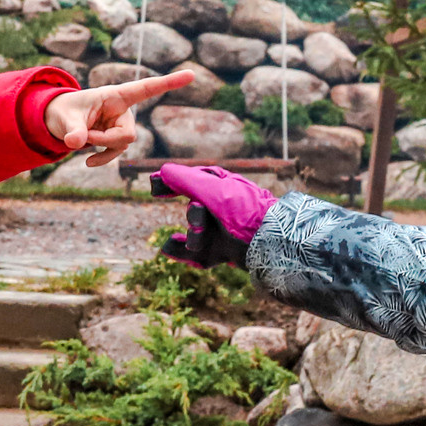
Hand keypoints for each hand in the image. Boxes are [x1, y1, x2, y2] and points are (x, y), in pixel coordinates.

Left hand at [45, 71, 192, 165]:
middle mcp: (123, 110)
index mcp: (116, 95)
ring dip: (101, 148)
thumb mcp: (64, 118)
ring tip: (79, 141)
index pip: (146, 89)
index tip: (191, 74)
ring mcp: (121, 125)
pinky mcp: (116, 139)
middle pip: (128, 133)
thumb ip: (72, 130)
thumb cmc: (64, 111)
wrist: (61, 121)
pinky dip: (102, 158)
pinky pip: (116, 152)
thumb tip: (75, 144)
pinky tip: (88, 161)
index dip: (169, 83)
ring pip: (122, 145)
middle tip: (83, 137)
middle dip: (105, 140)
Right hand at [152, 165, 276, 264]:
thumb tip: (162, 171)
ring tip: (199, 241)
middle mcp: (222, 210)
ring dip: (193, 237)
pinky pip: (196, 254)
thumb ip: (187, 180)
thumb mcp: (214, 191)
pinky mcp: (223, 252)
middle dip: (193, 217)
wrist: (272, 242)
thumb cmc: (245, 211)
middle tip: (199, 214)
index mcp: (223, 189)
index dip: (171, 183)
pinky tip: (167, 247)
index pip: (192, 182)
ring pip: (193, 235)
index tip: (153, 186)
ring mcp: (222, 232)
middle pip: (193, 211)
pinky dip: (182, 252)